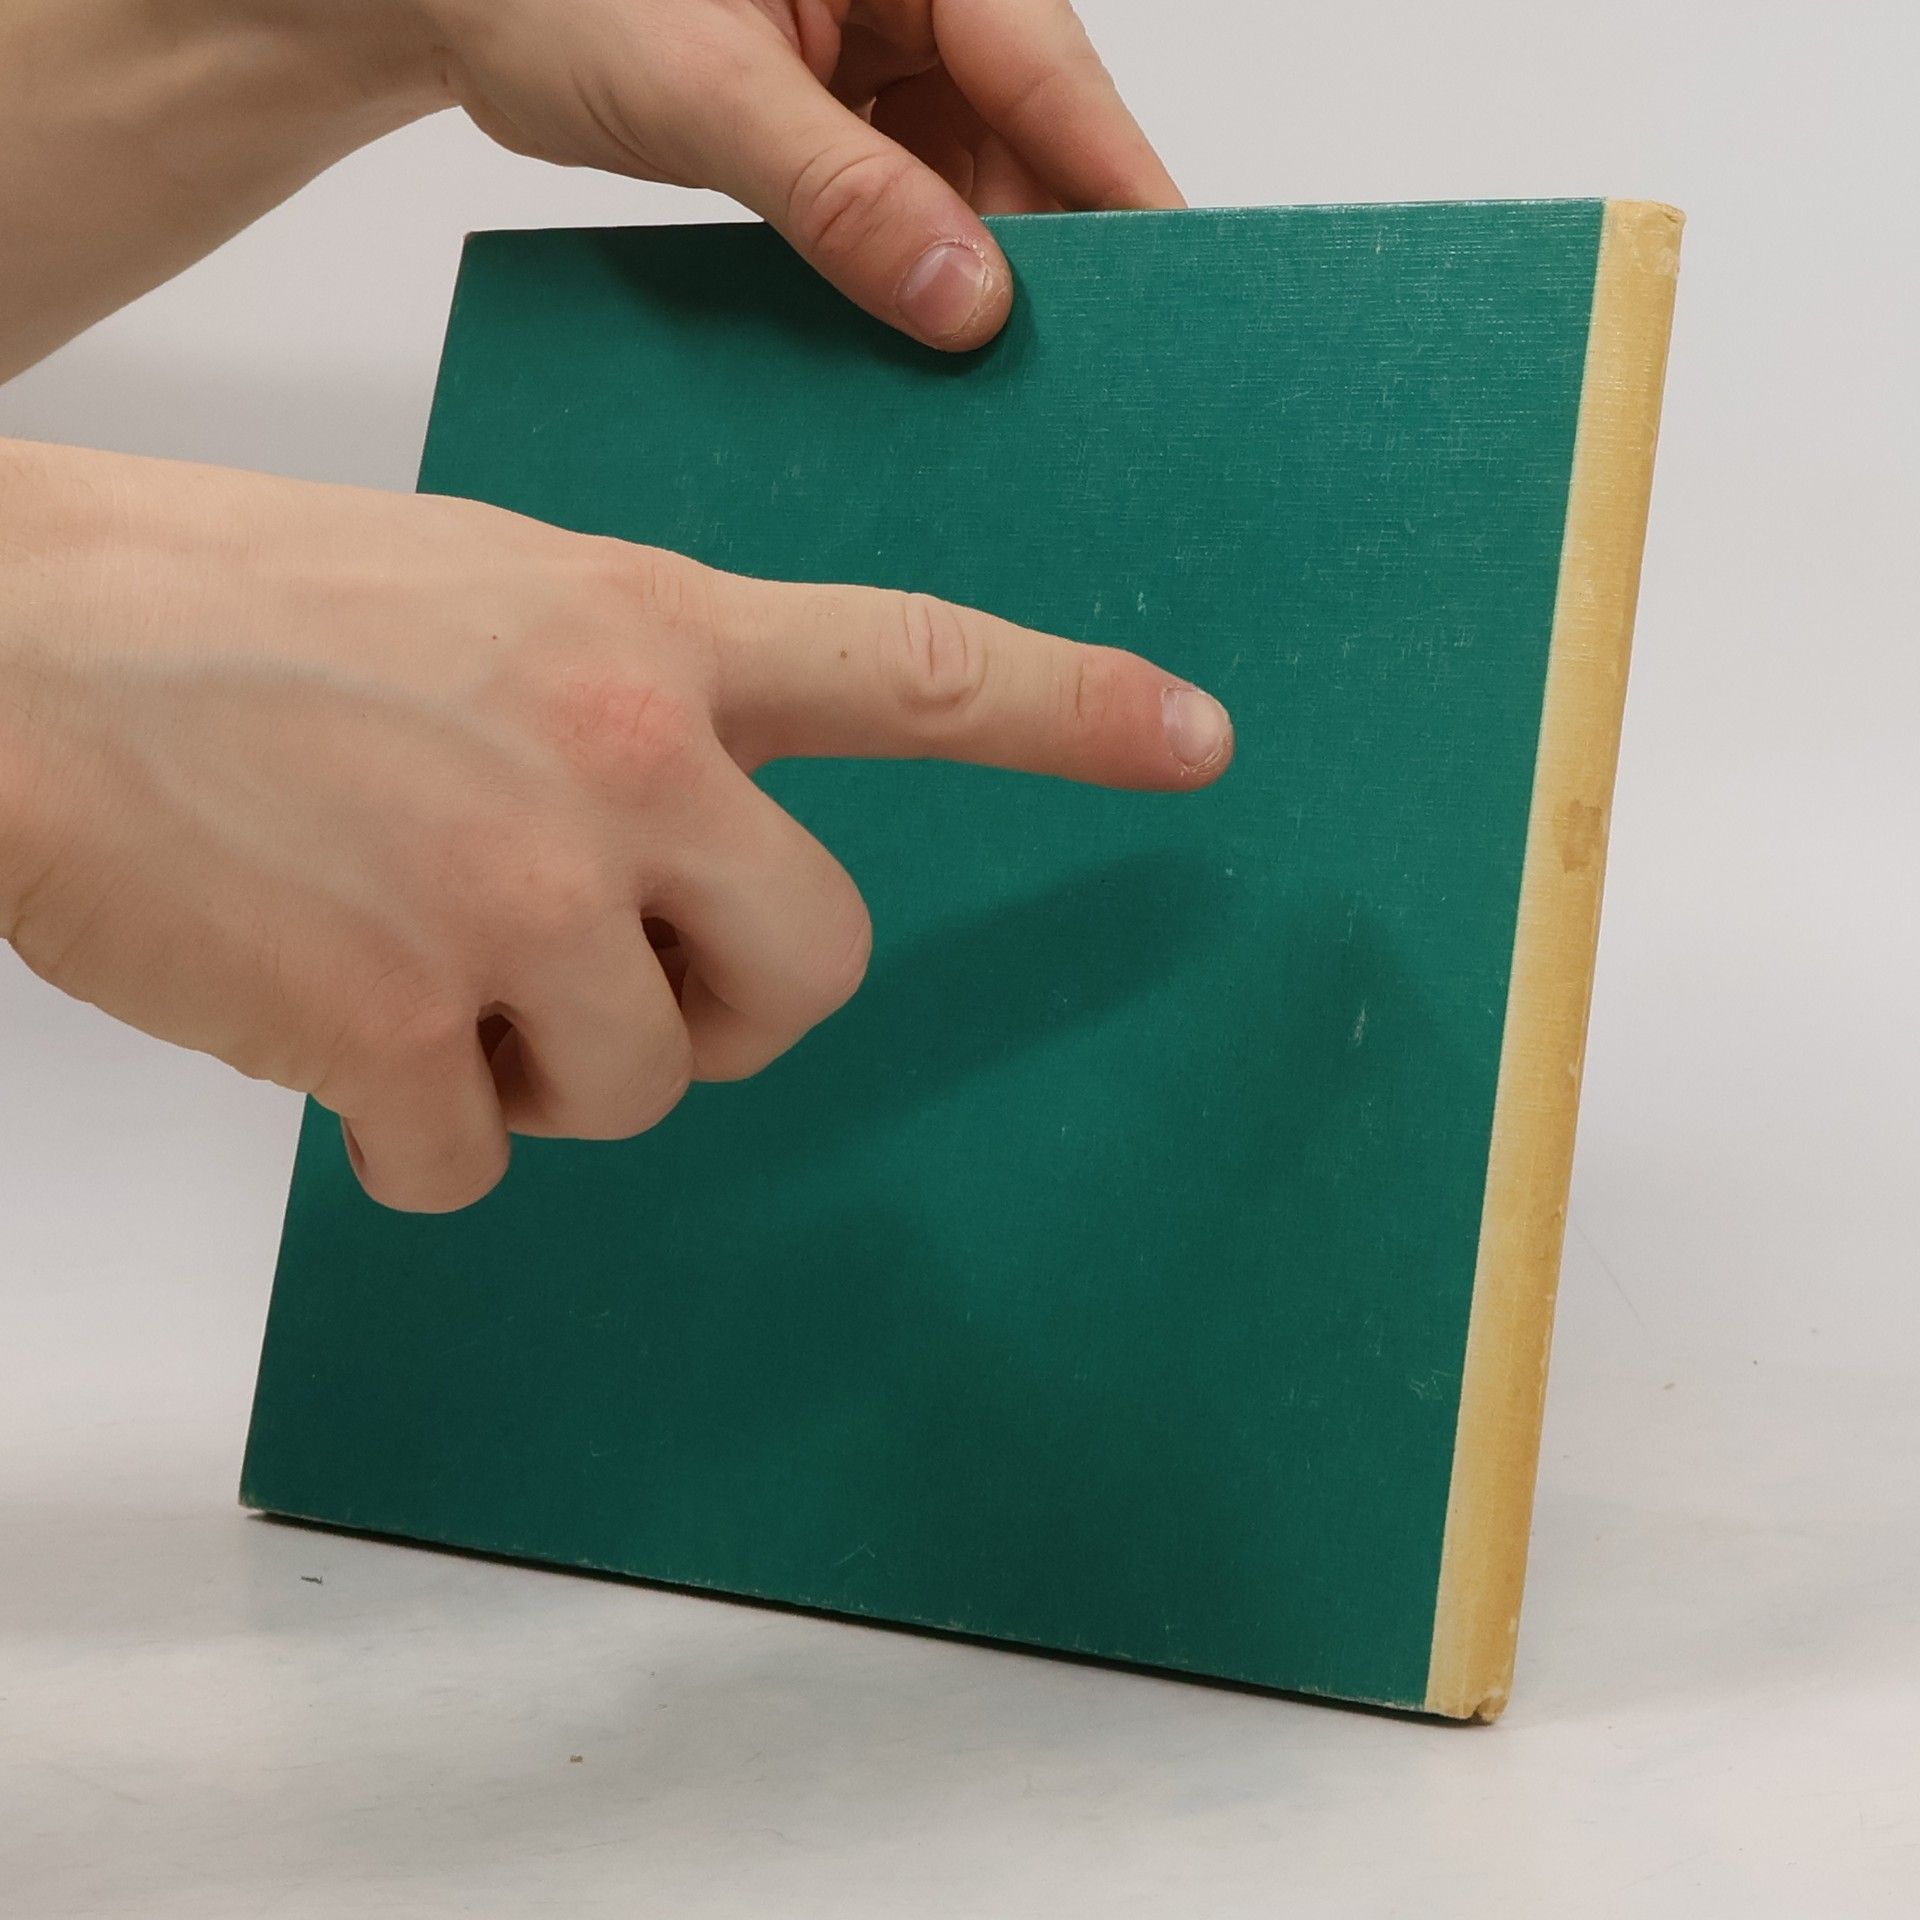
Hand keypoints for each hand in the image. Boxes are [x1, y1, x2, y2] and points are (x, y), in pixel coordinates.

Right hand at [0, 443, 1231, 1211]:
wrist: (6, 648)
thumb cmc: (239, 611)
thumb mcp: (487, 593)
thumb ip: (634, 699)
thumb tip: (703, 846)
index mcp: (648, 635)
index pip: (911, 668)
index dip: (1067, 709)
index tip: (1192, 740)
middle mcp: (616, 760)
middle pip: (814, 972)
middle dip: (734, 1007)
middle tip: (625, 979)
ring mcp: (511, 898)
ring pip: (640, 1086)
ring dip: (543, 1063)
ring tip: (411, 957)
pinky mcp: (390, 1025)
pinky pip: (474, 1161)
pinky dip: (410, 1129)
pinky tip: (323, 1024)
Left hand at [415, 0, 1183, 346]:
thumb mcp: (701, 88)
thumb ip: (837, 193)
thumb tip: (964, 300)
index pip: (1050, 71)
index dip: (1116, 188)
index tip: (1176, 295)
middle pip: (1025, 137)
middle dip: (1041, 256)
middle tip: (1068, 376)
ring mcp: (875, 57)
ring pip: (969, 184)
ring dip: (968, 281)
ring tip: (986, 385)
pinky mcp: (835, 118)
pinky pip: (902, 204)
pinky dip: (905, 277)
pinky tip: (909, 348)